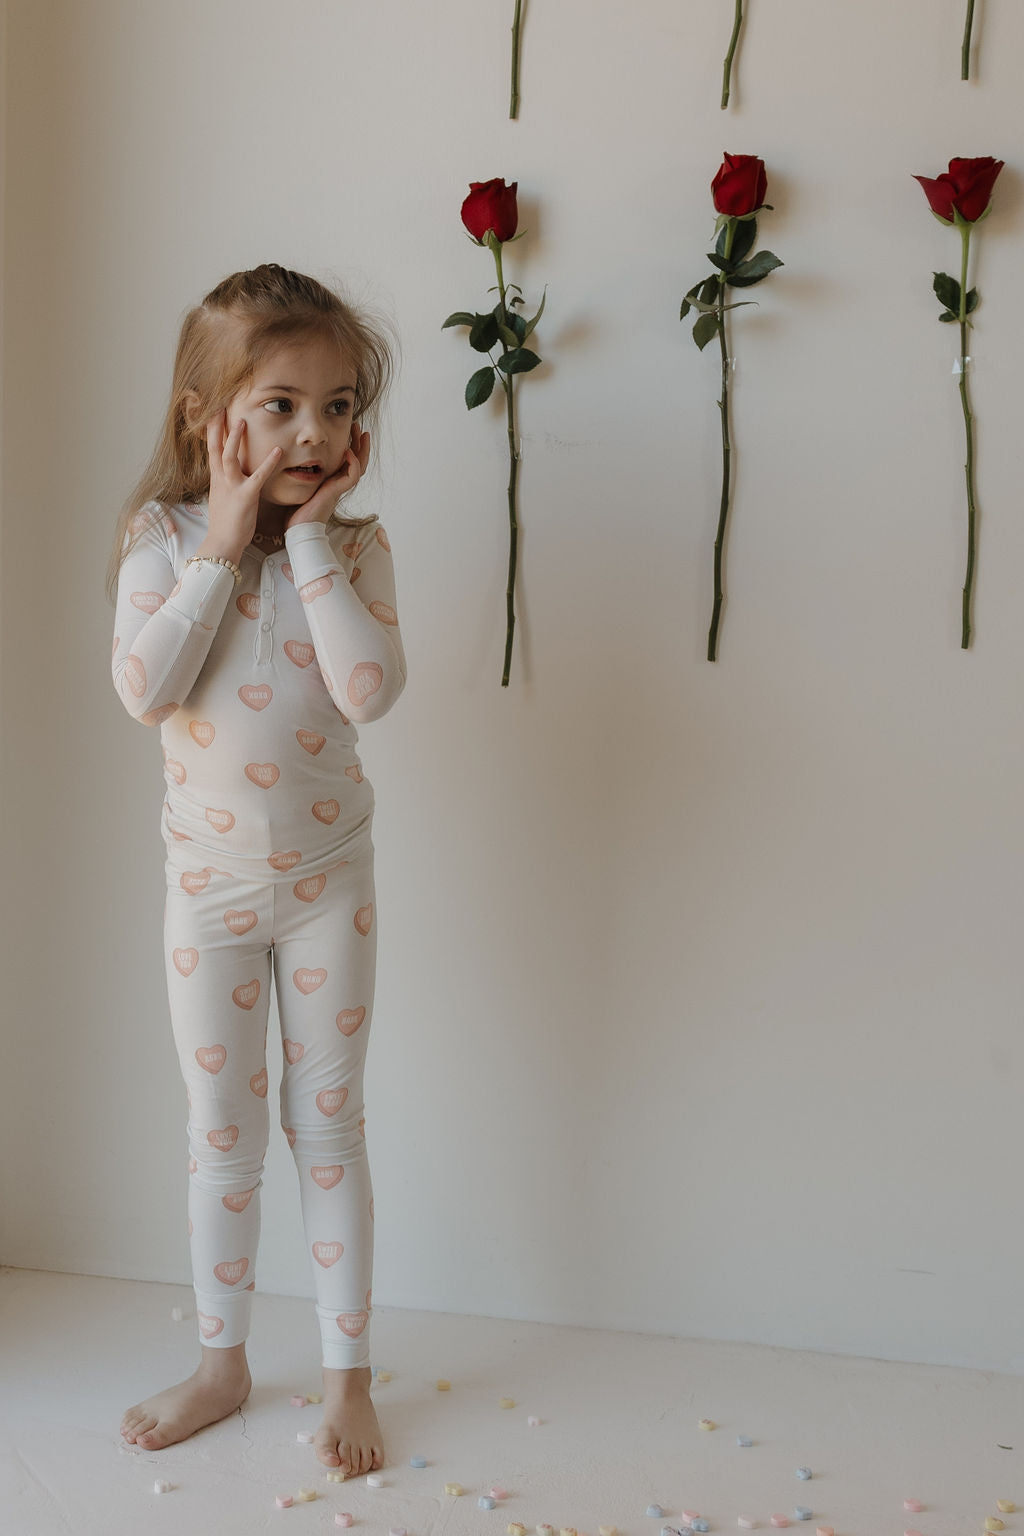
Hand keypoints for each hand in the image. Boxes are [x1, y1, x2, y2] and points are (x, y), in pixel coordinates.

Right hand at [204, 410, 282, 554]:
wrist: (223, 542)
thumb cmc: (226, 522)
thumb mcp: (222, 496)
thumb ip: (226, 481)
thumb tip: (230, 471)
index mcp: (216, 478)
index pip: (211, 447)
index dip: (212, 429)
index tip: (213, 411)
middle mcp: (221, 479)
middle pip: (215, 446)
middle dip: (216, 425)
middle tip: (220, 405)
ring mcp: (232, 487)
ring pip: (229, 457)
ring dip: (235, 438)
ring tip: (242, 420)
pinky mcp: (246, 497)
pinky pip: (258, 477)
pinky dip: (268, 463)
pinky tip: (278, 451)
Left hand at [284, 423, 370, 529]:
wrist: (299, 528)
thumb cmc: (297, 511)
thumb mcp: (300, 485)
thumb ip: (301, 472)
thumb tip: (290, 456)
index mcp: (332, 481)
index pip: (347, 460)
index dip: (351, 445)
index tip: (350, 429)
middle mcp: (338, 483)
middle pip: (358, 461)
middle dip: (360, 443)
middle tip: (359, 427)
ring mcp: (339, 487)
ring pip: (359, 466)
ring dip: (361, 449)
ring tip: (362, 434)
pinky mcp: (336, 492)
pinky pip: (352, 476)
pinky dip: (353, 463)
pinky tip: (348, 451)